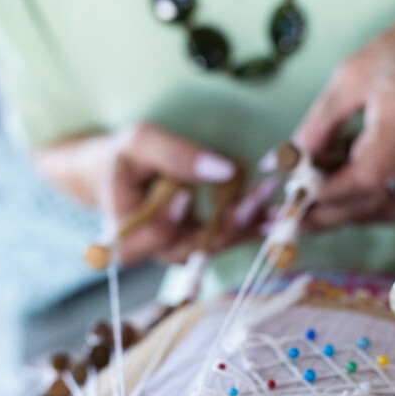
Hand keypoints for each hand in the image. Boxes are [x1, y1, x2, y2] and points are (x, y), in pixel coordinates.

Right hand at [36, 123, 273, 264]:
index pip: (152, 234)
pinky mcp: (199, 244)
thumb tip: (225, 170)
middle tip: (256, 196)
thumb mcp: (140, 144)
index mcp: (127, 233)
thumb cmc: (125, 157)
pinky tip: (271, 208)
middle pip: (192, 248)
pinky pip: (227, 239)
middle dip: (227, 223)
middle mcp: (155, 252)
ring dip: (245, 223)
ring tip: (270, 196)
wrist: (123, 173)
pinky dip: (249, 224)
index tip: (185, 194)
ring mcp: (180, 251)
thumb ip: (176, 154)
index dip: (169, 218)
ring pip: (215, 245)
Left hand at [293, 8, 394, 230]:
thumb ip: (315, 125)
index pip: (368, 174)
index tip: (295, 195)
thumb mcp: (346, 79)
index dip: (329, 192)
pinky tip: (341, 197)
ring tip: (311, 202)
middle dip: (327, 212)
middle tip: (291, 214)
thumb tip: (283, 163)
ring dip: (342, 212)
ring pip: (381, 209)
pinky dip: (364, 207)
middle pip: (372, 198)